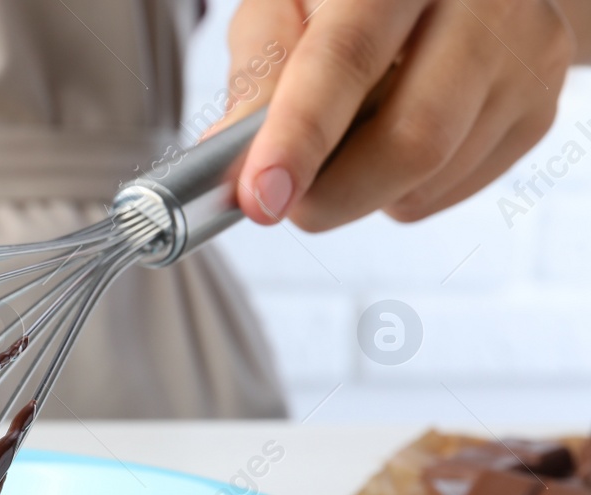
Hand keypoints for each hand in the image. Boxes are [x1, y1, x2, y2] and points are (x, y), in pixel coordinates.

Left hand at [223, 0, 577, 229]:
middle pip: (412, 137)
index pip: (347, 59)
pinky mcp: (539, 107)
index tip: (261, 197)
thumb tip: (228, 158)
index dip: (299, 136)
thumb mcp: (286, 8)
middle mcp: (482, 2)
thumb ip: (258, 74)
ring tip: (342, 142)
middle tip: (278, 201)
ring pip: (429, 176)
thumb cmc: (348, 1)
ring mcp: (523, 55)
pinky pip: (448, 189)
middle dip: (329, 195)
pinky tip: (389, 138)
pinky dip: (397, 190)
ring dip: (360, 190)